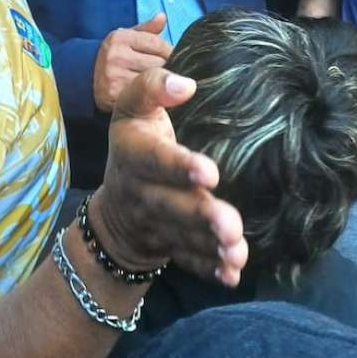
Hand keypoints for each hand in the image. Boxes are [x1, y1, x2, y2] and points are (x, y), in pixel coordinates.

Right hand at [91, 66, 248, 285]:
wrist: (119, 203)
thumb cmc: (138, 140)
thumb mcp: (132, 107)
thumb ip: (152, 86)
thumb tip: (186, 84)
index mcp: (133, 153)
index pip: (154, 159)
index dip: (178, 166)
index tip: (209, 172)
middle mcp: (144, 192)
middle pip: (172, 206)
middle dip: (201, 216)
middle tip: (230, 224)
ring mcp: (158, 224)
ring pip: (184, 237)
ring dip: (211, 246)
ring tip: (237, 249)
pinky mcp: (172, 247)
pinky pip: (190, 261)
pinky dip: (210, 268)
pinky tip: (233, 272)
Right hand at [93, 12, 172, 112]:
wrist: (87, 76)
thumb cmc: (116, 55)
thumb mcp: (128, 38)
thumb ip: (147, 29)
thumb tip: (162, 17)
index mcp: (119, 37)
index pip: (158, 44)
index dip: (168, 52)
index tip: (168, 58)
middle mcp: (114, 55)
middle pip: (158, 63)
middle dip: (163, 67)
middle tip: (157, 71)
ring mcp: (113, 76)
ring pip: (153, 80)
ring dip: (158, 83)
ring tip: (149, 82)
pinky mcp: (114, 96)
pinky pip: (144, 95)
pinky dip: (148, 96)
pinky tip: (142, 93)